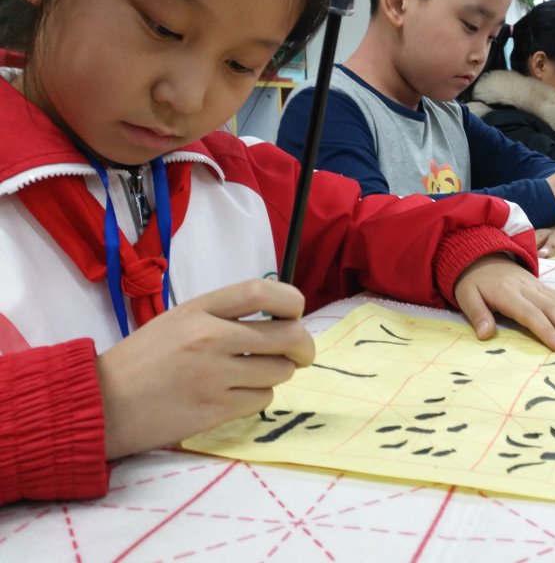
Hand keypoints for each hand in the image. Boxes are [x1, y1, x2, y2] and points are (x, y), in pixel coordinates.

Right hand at [96, 279, 314, 459]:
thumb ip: (225, 315)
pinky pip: (261, 399)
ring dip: (276, 373)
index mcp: (200, 309)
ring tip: (252, 375)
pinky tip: (235, 395)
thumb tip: (282, 320)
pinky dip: (256, 397)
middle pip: (287, 336)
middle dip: (303, 346)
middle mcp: (210, 338)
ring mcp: (213, 376)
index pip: (262, 292)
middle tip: (300, 353)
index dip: (292, 302)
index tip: (296, 313)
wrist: (101, 404)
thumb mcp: (179, 320)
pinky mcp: (214, 410)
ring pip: (280, 371)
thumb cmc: (143, 359)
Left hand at [453, 255, 554, 352]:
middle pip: (552, 308)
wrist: (480, 254)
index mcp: (507, 292)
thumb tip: (485, 335)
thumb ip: (477, 314)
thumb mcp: (466, 296)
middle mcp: (527, 288)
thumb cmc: (473, 281)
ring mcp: (537, 285)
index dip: (547, 331)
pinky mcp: (542, 286)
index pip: (530, 313)